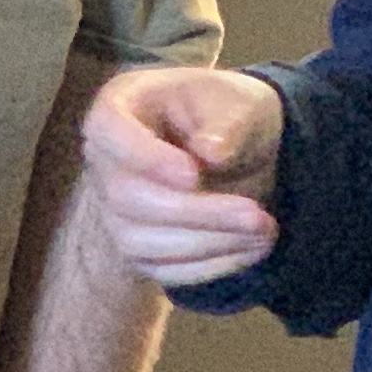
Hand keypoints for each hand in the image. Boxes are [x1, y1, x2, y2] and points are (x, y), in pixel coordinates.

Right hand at [82, 64, 285, 288]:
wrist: (236, 148)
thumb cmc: (228, 111)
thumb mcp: (240, 102)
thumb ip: (227, 123)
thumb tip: (210, 154)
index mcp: (120, 107)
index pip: (108, 131)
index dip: (146, 157)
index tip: (193, 174)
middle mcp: (105, 163)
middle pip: (128, 197)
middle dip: (195, 212)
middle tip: (255, 214)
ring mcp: (115, 211)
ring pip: (141, 242)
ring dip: (208, 243)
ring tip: (266, 230)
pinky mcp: (139, 250)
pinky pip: (163, 269)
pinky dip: (211, 265)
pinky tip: (253, 248)